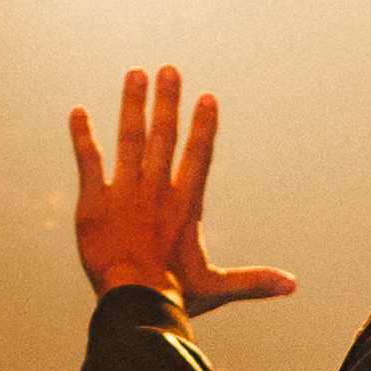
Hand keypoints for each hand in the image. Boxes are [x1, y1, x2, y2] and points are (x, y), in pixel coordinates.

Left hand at [65, 67, 293, 318]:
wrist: (135, 300)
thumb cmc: (176, 295)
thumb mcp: (217, 286)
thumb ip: (253, 281)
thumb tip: (292, 285)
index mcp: (185, 206)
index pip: (198, 157)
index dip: (203, 127)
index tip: (207, 99)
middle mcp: (157, 191)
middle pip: (164, 137)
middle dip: (168, 102)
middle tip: (169, 70)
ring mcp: (125, 193)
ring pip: (129, 139)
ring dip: (133, 105)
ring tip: (135, 74)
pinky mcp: (95, 202)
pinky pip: (88, 161)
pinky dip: (82, 136)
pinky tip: (77, 112)